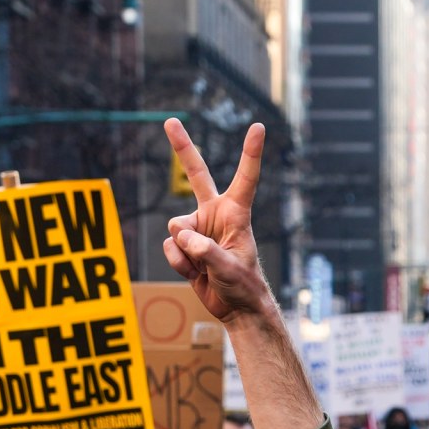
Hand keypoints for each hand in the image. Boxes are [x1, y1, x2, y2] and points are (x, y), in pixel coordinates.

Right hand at [162, 119, 272, 324]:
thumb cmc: (243, 286)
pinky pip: (170, 247)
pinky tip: (195, 273)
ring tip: (205, 267)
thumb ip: (205, 251)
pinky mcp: (185, 244)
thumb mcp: (228, 269)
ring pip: (176, 227)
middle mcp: (215, 215)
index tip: (258, 127)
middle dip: (182, 148)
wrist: (235, 308)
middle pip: (196, 175)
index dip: (251, 153)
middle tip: (170, 120)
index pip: (245, 178)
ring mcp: (198, 229)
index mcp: (236, 214)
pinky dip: (179, 263)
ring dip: (186, 252)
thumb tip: (183, 237)